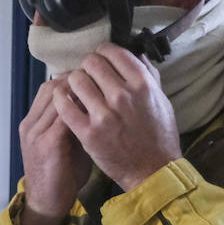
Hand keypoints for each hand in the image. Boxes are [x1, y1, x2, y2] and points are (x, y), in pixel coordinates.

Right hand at [18, 79, 91, 224]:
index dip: (71, 79)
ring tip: (103, 93)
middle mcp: (30, 125)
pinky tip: (99, 110)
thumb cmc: (61, 176)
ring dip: (82, 92)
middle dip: (78, 80)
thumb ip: (73, 124)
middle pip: (52, 88)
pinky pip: (64, 117)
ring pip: (57, 98)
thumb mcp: (65, 144)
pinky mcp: (47, 145)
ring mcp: (36, 134)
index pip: (49, 88)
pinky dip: (81, 109)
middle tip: (102, 81)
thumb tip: (96, 103)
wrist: (47, 204)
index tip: (94, 78)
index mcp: (31, 123)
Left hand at [53, 44, 181, 192]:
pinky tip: (63, 100)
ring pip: (76, 80)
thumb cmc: (159, 136)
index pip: (114, 52)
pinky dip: (61, 99)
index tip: (101, 59)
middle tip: (88, 76)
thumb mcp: (162, 101)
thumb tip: (136, 54)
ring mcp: (104, 115)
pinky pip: (65, 106)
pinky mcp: (88, 133)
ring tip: (77, 90)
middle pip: (92, 63)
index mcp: (143, 84)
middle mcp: (123, 96)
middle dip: (88, 66)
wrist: (152, 171)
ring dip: (74, 82)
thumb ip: (149, 76)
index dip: (104, 52)